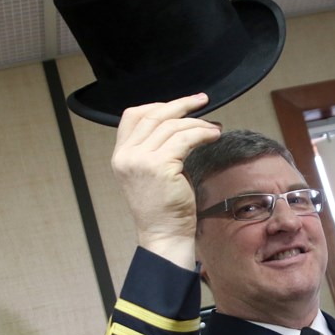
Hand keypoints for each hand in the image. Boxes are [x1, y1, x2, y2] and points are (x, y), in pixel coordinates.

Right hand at [112, 93, 220, 267]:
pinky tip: (213, 135)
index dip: (158, 105)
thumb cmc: (163, 206)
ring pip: (173, 126)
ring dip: (197, 122)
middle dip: (181, 105)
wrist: (164, 233)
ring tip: (213, 127)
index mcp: (120, 155)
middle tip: (202, 100)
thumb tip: (177, 121)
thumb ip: (153, 148)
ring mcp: (141, 160)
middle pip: (154, 115)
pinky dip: (202, 133)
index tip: (180, 105)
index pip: (132, 116)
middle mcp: (126, 156)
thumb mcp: (150, 172)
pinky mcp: (160, 166)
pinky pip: (185, 139)